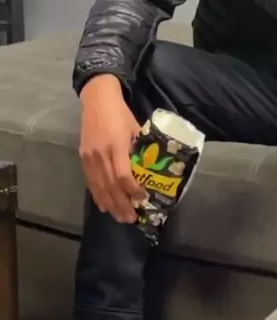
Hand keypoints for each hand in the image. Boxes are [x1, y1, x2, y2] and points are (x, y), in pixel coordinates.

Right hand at [79, 75, 144, 222]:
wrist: (97, 100)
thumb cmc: (121, 113)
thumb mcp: (135, 128)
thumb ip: (140, 148)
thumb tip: (150, 169)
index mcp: (116, 145)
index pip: (123, 175)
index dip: (132, 190)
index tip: (142, 199)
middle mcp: (101, 154)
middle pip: (111, 186)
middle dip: (121, 204)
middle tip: (131, 219)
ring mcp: (90, 157)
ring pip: (99, 187)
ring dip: (110, 205)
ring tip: (120, 218)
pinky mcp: (83, 157)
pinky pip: (90, 181)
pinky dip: (97, 196)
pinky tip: (104, 206)